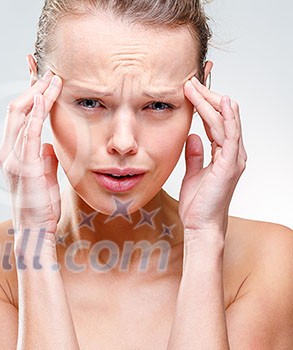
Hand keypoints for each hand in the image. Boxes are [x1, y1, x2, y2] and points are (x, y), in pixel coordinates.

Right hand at [0, 69, 62, 250]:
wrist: (36, 229)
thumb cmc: (41, 204)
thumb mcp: (43, 174)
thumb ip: (44, 157)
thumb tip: (50, 146)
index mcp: (11, 151)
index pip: (19, 115)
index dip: (29, 94)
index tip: (41, 76)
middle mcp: (7, 150)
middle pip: (17, 108)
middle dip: (33, 87)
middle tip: (50, 71)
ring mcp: (12, 157)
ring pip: (21, 115)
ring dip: (38, 94)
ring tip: (54, 78)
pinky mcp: (23, 165)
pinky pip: (29, 132)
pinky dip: (37, 112)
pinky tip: (45, 97)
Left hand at [179, 77, 246, 237]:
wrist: (200, 226)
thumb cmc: (197, 204)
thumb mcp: (193, 173)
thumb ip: (195, 154)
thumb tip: (193, 136)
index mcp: (224, 154)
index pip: (217, 121)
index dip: (207, 102)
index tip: (193, 86)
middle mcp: (232, 153)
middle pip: (223, 116)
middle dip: (208, 95)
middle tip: (192, 79)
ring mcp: (234, 158)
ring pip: (226, 121)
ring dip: (210, 101)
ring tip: (196, 84)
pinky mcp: (230, 164)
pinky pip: (231, 135)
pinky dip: (227, 117)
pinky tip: (221, 101)